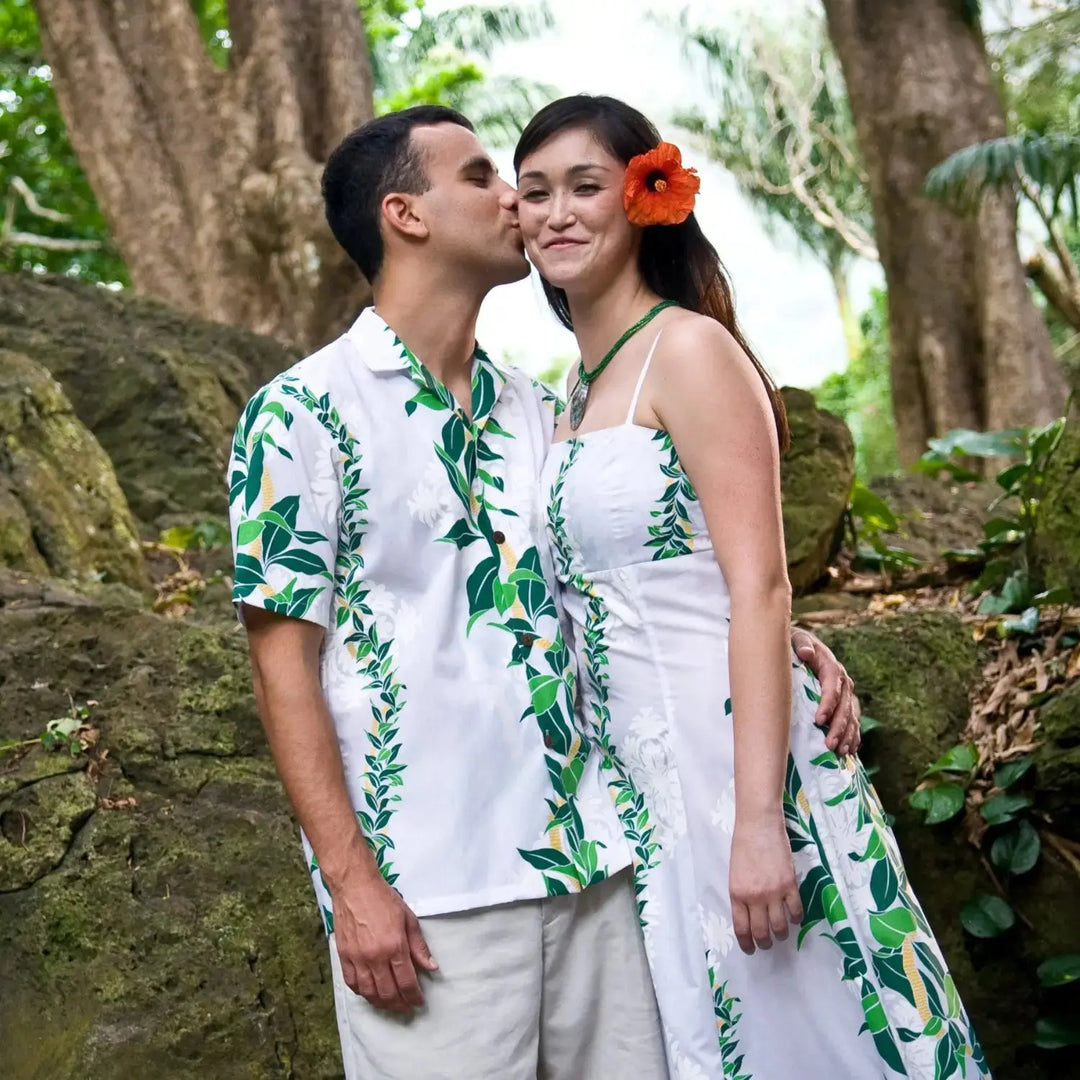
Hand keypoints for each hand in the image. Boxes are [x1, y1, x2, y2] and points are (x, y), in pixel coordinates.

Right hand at [328, 854, 438, 1011]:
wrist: (354, 886)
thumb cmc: (383, 899)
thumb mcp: (408, 918)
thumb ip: (419, 946)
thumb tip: (431, 967)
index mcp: (394, 946)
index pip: (407, 982)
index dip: (414, 996)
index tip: (419, 1001)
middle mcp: (375, 957)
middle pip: (388, 992)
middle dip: (400, 1004)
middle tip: (407, 1006)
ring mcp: (357, 958)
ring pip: (369, 993)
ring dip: (381, 1003)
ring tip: (390, 1004)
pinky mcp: (344, 956)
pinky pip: (352, 983)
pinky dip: (362, 993)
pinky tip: (370, 993)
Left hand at [729, 813, 802, 954]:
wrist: (758, 824)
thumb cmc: (743, 845)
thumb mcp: (735, 873)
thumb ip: (741, 895)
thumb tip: (749, 914)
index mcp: (736, 894)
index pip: (741, 928)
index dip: (747, 943)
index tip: (751, 950)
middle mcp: (754, 897)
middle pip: (761, 932)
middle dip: (764, 943)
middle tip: (767, 944)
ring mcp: (773, 892)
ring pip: (780, 926)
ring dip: (781, 934)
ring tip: (781, 934)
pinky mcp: (790, 885)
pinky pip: (795, 910)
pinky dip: (795, 918)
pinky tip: (794, 918)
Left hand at [792, 628, 860, 756]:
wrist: (802, 647)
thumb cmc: (796, 645)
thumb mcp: (797, 639)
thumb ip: (802, 644)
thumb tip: (807, 653)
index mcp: (832, 667)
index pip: (832, 688)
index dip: (827, 705)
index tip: (818, 720)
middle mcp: (842, 682)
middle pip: (844, 707)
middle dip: (838, 727)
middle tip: (830, 744)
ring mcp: (846, 695)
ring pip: (851, 717)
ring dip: (848, 735)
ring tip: (841, 752)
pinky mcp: (844, 704)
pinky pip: (852, 723)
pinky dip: (853, 737)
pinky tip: (850, 751)